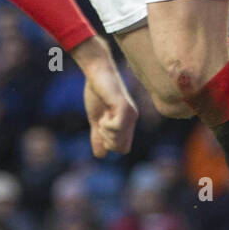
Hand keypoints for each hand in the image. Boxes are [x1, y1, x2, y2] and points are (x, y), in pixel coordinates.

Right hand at [71, 36, 136, 156]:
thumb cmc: (97, 93)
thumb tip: (101, 156)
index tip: (101, 130)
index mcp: (128, 122)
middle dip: (106, 140)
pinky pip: (117, 127)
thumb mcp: (96, 119)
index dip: (109, 145)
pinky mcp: (124, 106)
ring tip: (103, 116)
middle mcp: (132, 119)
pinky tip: (104, 114)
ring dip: (105, 132)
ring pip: (119, 140)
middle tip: (101, 123)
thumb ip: (98, 136)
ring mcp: (130, 113)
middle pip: (120, 148)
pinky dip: (106, 125)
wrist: (97, 73)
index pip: (123, 149)